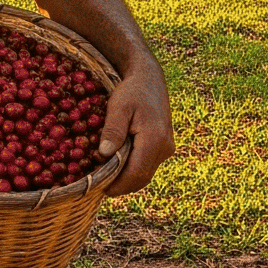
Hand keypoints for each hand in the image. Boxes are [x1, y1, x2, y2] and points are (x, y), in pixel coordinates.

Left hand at [96, 53, 174, 195]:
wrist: (149, 78)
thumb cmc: (132, 90)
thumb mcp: (119, 106)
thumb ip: (113, 130)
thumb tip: (103, 155)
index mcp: (154, 140)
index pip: (136, 174)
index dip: (118, 185)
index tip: (101, 188)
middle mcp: (165, 148)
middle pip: (142, 177)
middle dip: (122, 185)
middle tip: (100, 186)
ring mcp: (167, 148)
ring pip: (146, 173)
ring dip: (128, 178)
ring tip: (107, 177)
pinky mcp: (165, 146)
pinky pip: (148, 164)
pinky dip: (134, 169)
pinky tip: (118, 165)